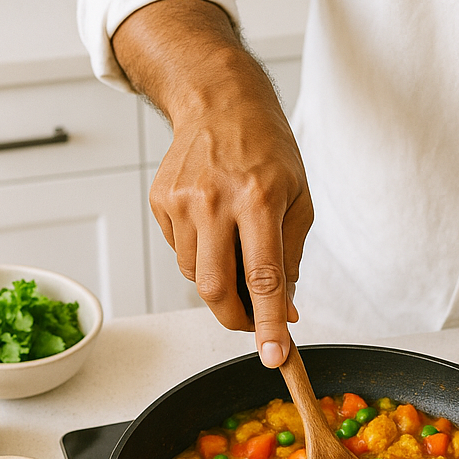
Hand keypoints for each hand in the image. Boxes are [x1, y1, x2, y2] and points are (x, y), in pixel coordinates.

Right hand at [151, 81, 312, 364]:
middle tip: (255, 322)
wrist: (219, 101)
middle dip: (237, 318)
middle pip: (216, 288)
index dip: (268, 323)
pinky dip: (203, 257)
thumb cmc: (268, 151)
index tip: (273, 357)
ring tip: (239, 254)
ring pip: (196, 276)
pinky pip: (182, 253)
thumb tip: (284, 311)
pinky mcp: (160, 202)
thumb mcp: (298, 200)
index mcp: (258, 199)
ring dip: (222, 285)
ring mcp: (181, 201)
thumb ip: (292, 259)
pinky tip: (216, 229)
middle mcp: (214, 201)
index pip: (264, 277)